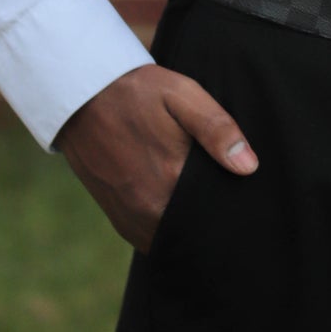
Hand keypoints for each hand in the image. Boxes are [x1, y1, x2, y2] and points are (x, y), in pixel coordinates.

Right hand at [56, 63, 257, 253]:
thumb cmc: (137, 92)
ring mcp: (132, 219)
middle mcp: (149, 209)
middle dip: (214, 220)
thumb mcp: (181, 94)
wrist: (82, 96)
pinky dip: (169, 230)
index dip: (234, 208)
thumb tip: (248, 167)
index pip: (216, 212)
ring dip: (191, 227)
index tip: (245, 198)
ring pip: (176, 239)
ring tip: (204, 201)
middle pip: (197, 230)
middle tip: (227, 198)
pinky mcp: (121, 221)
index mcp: (171, 179)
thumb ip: (216, 128)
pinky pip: (154, 239)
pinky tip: (180, 207)